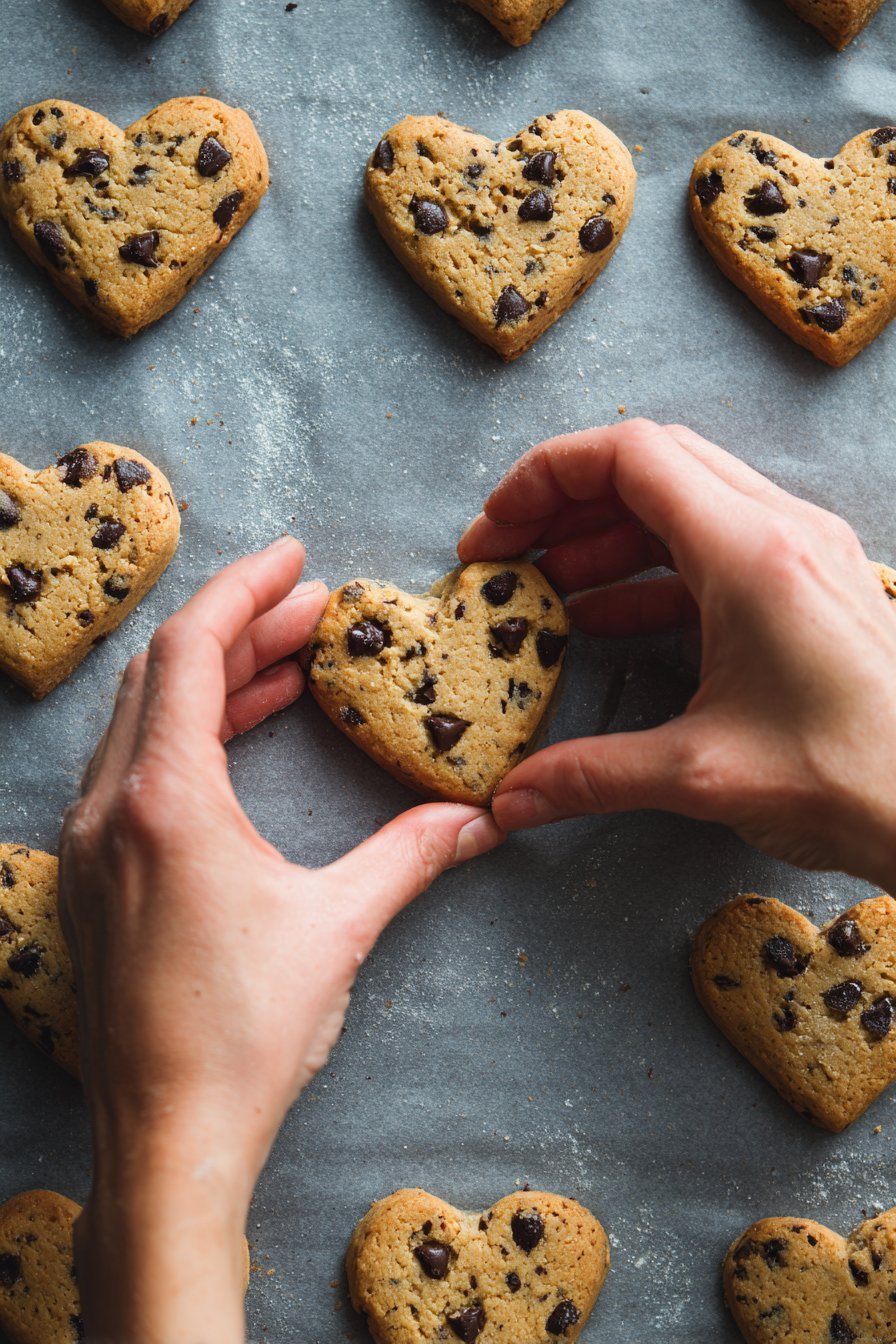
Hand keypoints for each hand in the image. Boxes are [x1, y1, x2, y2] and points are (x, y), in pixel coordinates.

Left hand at [59, 536, 501, 1343]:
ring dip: (217, 680)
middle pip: (167, 673)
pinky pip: (137, 768)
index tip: (298, 559)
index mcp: (167, 801)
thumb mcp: (340, 927)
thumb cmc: (244, 1035)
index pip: (194, 651)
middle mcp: (113, 809)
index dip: (246, 588)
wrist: (168, 1137)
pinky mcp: (99, 877)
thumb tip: (481, 818)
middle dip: (242, 627)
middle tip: (313, 611)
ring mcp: (95, 845)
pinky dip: (191, 733)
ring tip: (290, 663)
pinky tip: (241, 738)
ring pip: (146, 719)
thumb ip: (412, 855)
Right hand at [459, 420, 895, 890]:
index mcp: (753, 553)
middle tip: (510, 555)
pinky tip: (606, 618)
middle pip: (652, 466)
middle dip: (566, 503)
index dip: (544, 479)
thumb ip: (594, 774)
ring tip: (546, 589)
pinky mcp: (809, 589)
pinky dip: (651, 573)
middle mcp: (781, 532)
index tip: (497, 529)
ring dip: (606, 535)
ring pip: (683, 503)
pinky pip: (713, 551)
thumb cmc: (855, 778)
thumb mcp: (704, 774)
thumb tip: (513, 798)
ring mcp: (802, 555)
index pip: (629, 455)